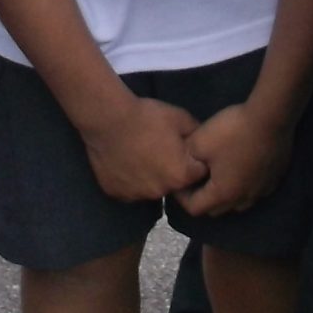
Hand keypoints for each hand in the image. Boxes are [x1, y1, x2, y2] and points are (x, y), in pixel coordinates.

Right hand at [80, 96, 205, 201]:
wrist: (108, 119)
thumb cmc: (147, 117)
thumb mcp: (181, 118)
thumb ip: (197, 134)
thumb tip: (204, 142)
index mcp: (181, 176)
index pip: (198, 174)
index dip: (193, 160)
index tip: (183, 149)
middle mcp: (161, 191)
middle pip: (174, 183)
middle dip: (172, 170)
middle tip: (160, 149)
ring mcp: (136, 195)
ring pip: (151, 188)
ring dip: (151, 177)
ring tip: (141, 154)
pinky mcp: (116, 193)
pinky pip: (130, 189)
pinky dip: (130, 179)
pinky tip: (126, 161)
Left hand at [177, 101, 289, 215]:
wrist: (271, 117)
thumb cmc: (232, 131)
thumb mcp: (198, 141)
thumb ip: (186, 157)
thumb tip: (183, 164)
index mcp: (222, 194)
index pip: (195, 208)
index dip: (181, 196)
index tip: (178, 180)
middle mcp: (243, 199)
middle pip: (216, 209)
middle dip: (202, 197)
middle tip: (196, 177)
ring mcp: (262, 191)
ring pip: (238, 202)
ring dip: (225, 194)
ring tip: (219, 173)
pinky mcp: (274, 180)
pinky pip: (254, 190)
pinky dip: (244, 184)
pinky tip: (241, 167)